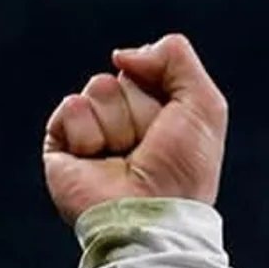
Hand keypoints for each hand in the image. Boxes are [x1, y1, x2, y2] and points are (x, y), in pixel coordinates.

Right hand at [43, 34, 228, 227]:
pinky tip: (98, 159)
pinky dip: (89, 131)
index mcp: (161, 116)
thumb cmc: (183, 169)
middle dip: (141, 109)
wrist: (149, 212)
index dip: (163, 91)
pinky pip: (72, 107)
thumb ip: (176, 58)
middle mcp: (127, 122)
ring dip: (118, 122)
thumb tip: (121, 56)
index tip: (173, 125)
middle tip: (149, 146)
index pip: (150, 72)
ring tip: (125, 156)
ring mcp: (94, 133)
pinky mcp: (63, 145)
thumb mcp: (205, 105)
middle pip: (124, 79)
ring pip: (98, 89)